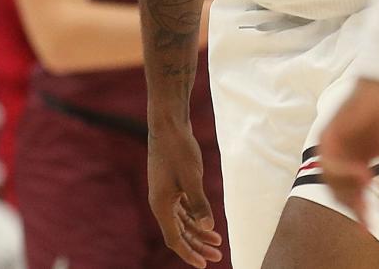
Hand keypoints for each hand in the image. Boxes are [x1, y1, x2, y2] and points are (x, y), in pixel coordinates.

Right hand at [148, 122, 222, 266]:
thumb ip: (200, 203)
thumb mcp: (192, 176)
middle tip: (218, 255)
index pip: (174, 239)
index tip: (204, 264)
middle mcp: (160, 203)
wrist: (168, 124)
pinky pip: (182, 209)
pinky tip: (206, 222)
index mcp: (161, 205)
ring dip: (198, 232)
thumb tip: (208, 228)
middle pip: (179, 233)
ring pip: (181, 221)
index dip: (189, 253)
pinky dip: (194, 217)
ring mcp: (165, 193)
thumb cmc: (178, 149)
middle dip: (198, 245)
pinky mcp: (170, 184)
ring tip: (217, 241)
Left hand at [319, 79, 378, 224]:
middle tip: (365, 212)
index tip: (369, 230)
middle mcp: (344, 155)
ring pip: (330, 180)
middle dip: (352, 204)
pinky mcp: (329, 134)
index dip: (360, 213)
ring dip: (346, 188)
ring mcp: (335, 146)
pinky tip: (361, 172)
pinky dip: (342, 172)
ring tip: (366, 182)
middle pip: (339, 191)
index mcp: (359, 161)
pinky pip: (328, 162)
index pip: (353, 194)